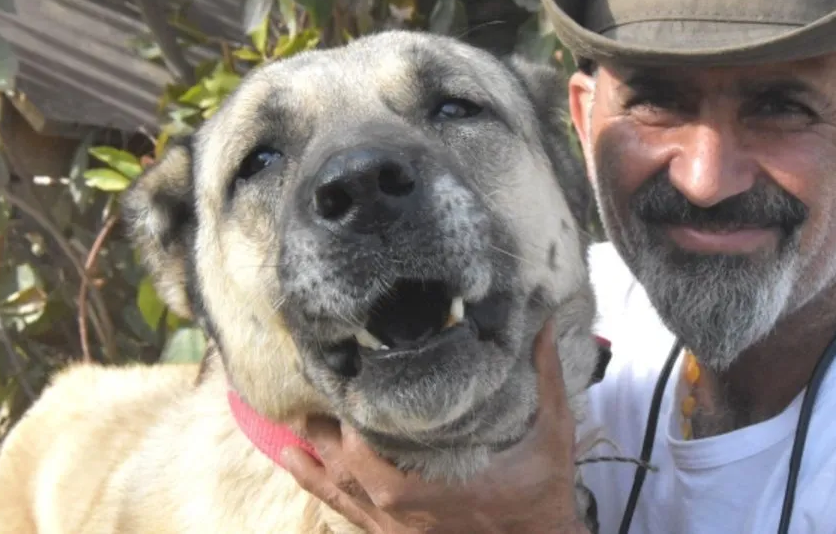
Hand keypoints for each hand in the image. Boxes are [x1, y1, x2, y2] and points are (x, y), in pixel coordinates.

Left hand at [281, 318, 588, 533]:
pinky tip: (305, 471)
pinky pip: (348, 514)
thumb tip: (546, 322)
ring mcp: (394, 527)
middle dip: (320, 431)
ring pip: (337, 493)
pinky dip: (323, 490)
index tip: (335, 375)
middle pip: (341, 465)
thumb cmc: (543, 493)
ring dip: (310, 463)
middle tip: (299, 395)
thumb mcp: (552, 433)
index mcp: (424, 483)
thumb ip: (546, 377)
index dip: (344, 412)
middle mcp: (398, 507)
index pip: (365, 445)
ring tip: (283, 436)